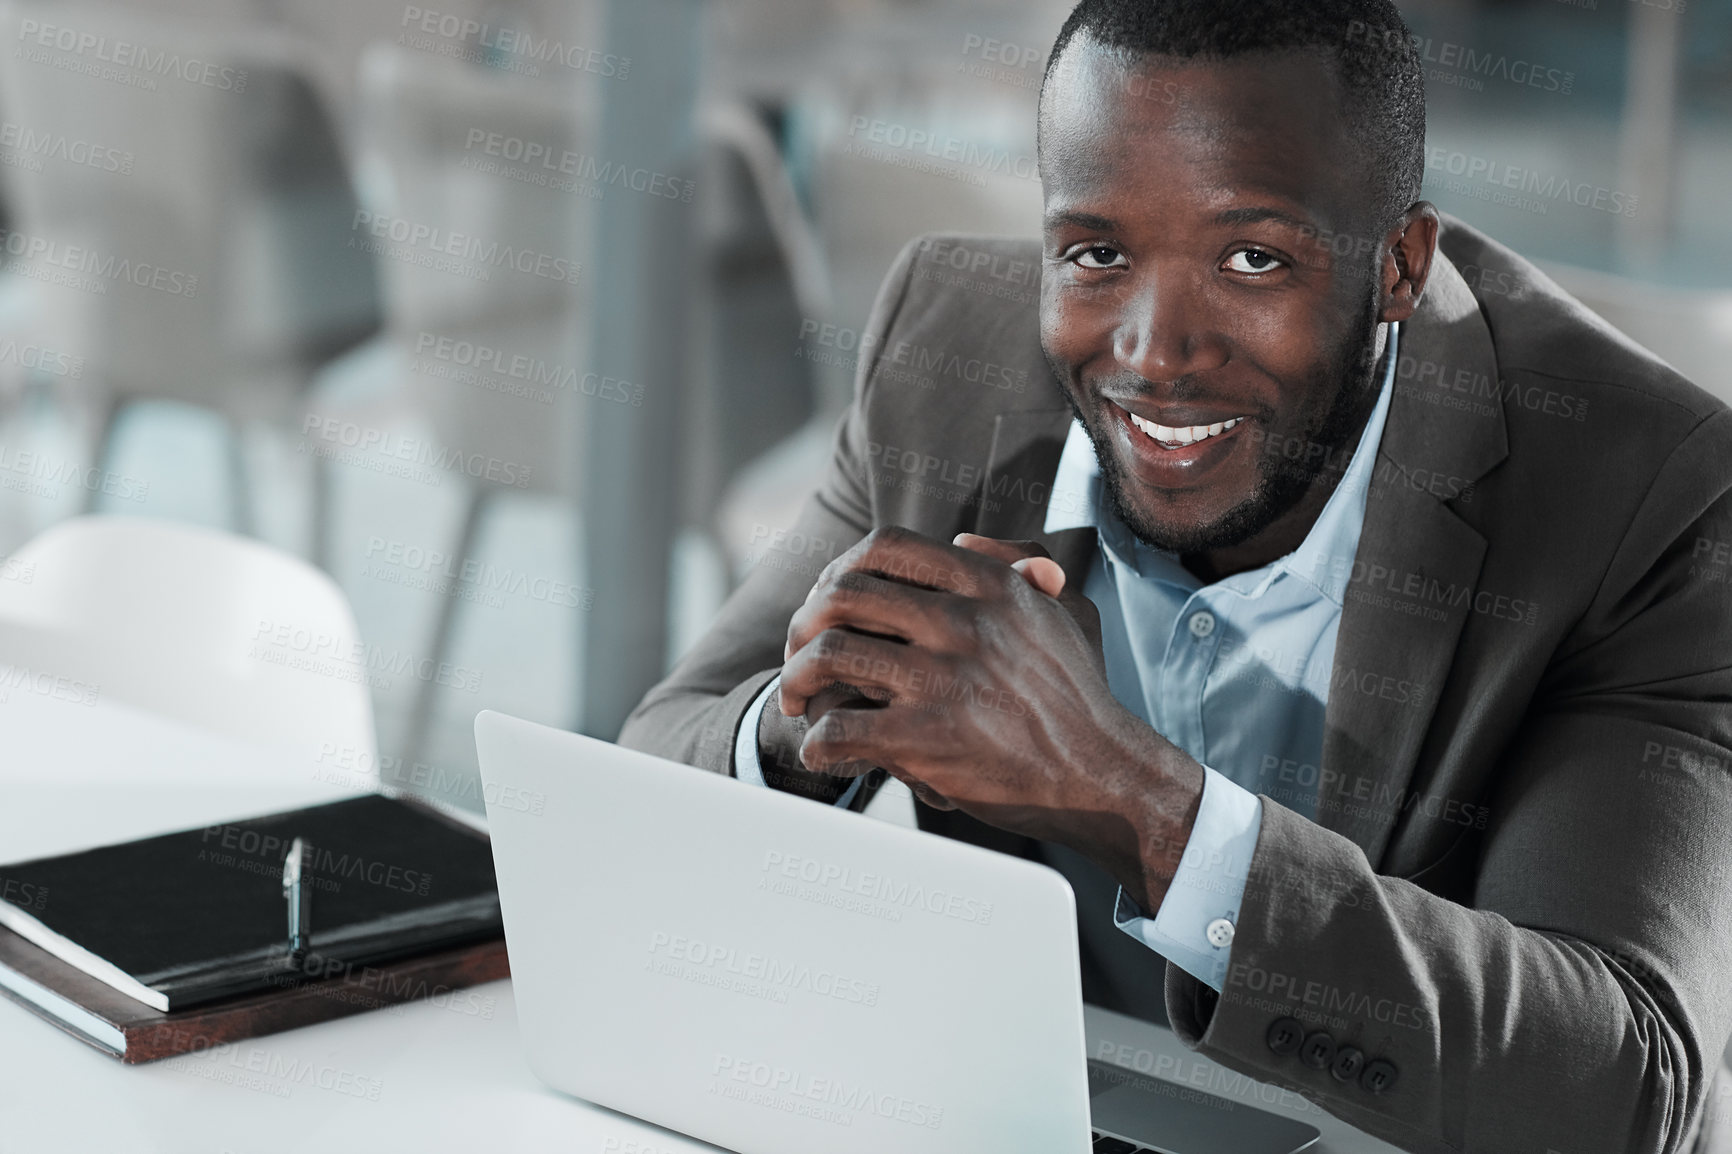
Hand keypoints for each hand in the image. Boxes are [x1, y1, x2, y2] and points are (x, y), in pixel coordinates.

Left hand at [777, 526, 1204, 908]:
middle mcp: (962, 622)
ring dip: (795, 679)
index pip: (885, 547)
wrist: (1102, 777)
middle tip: (799, 654)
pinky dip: (816, 743)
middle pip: (841, 595)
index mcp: (987, 585)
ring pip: (828, 655)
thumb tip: (962, 539)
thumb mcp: (1063, 611)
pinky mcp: (927, 739)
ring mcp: (942, 679)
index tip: (829, 599)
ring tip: (797, 701)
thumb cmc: (1079, 698)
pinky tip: (822, 751)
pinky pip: (838, 728)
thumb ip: (1017, 565)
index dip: (840, 569)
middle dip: (804, 624)